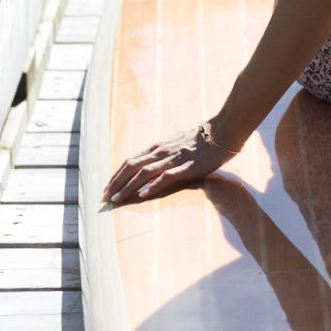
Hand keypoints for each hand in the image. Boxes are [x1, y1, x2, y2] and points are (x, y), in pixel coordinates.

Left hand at [103, 125, 237, 205]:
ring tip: (117, 200)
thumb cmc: (203, 138)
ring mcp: (174, 159)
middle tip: (105, 198)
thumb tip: (152, 164)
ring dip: (128, 187)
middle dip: (116, 183)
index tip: (107, 188)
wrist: (224, 131)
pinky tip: (143, 195)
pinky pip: (166, 177)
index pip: (130, 161)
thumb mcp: (178, 143)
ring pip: (144, 173)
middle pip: (131, 167)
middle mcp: (162, 152)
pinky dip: (152, 186)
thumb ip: (165, 153)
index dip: (116, 175)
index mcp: (159, 147)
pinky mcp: (187, 167)